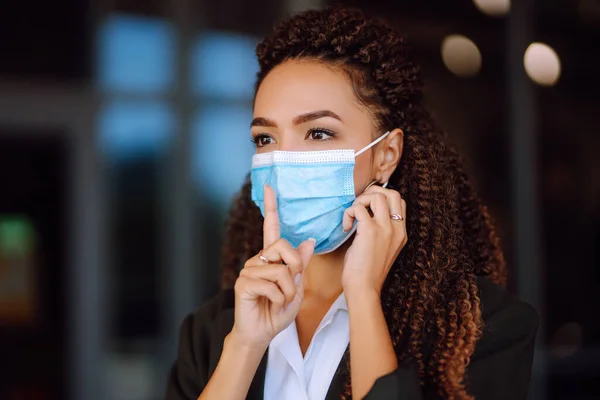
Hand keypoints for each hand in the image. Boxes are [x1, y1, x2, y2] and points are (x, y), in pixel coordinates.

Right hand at [231, 184, 314, 350]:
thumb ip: (300, 265)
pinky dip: (279, 299)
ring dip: (288, 291)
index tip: (269, 186)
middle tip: (292, 288)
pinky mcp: (243, 283)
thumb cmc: (278, 310)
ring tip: (280, 302)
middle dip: (295, 268)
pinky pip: (271, 285)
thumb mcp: (296, 286)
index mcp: (271, 257)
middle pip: (283, 247)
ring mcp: (249, 270)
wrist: (262, 333)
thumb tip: (309, 241)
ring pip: (281, 270)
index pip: (270, 227)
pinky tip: (272, 306)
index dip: (270, 206)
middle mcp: (258, 259)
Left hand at [341, 185, 406, 294]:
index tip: (367, 208)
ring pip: (376, 196)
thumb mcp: (381, 248)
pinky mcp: (369, 231)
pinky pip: (358, 208)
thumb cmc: (367, 272)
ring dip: (360, 201)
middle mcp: (397, 228)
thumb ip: (380, 231)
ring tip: (352, 217)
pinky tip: (346, 227)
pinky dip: (349, 213)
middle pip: (393, 193)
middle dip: (373, 192)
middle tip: (360, 205)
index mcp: (401, 233)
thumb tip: (365, 214)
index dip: (382, 198)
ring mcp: (385, 228)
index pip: (399, 202)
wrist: (364, 289)